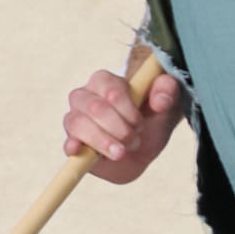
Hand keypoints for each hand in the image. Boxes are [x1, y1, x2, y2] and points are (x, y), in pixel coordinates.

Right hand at [61, 56, 180, 184]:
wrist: (143, 147)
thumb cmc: (151, 119)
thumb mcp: (166, 104)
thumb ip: (167, 91)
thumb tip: (160, 102)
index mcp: (105, 81)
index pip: (112, 91)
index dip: (128, 111)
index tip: (140, 124)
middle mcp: (85, 96)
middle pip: (95, 108)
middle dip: (120, 129)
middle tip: (135, 140)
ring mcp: (75, 118)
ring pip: (78, 124)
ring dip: (104, 141)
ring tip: (122, 152)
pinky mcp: (73, 141)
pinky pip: (67, 142)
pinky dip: (73, 146)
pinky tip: (79, 150)